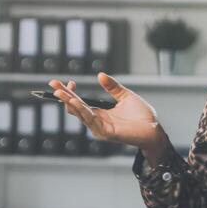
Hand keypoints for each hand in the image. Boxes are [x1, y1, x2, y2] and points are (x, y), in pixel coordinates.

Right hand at [48, 74, 167, 151]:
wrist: (154, 129)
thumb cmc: (142, 116)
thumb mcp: (125, 96)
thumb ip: (113, 87)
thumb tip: (99, 74)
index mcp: (100, 113)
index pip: (80, 102)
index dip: (71, 92)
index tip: (67, 81)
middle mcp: (97, 121)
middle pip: (75, 108)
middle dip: (64, 96)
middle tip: (53, 84)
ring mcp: (100, 128)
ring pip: (80, 114)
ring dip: (70, 103)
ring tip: (61, 93)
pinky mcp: (106, 133)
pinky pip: (91, 121)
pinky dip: (82, 111)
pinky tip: (75, 102)